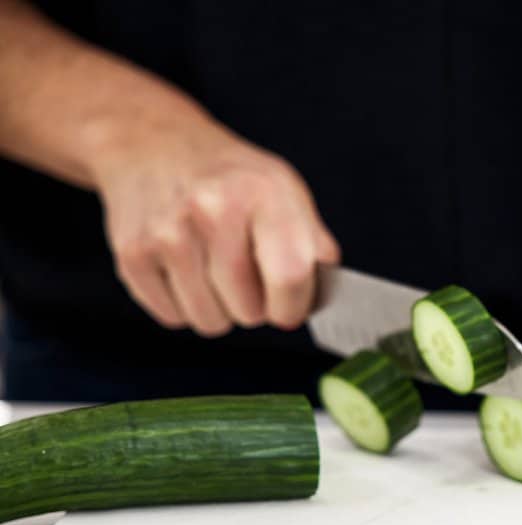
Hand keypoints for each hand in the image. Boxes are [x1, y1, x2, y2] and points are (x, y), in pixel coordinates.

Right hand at [92, 109, 338, 335]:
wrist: (151, 143)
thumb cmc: (228, 175)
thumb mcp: (285, 190)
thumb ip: (314, 242)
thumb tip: (327, 292)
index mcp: (262, 194)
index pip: (290, 277)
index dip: (294, 306)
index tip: (289, 306)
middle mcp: (212, 210)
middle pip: (248, 311)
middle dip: (255, 307)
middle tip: (247, 277)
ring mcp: (167, 233)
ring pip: (209, 322)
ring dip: (219, 310)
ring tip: (215, 272)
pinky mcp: (133, 255)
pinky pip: (173, 318)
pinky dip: (184, 306)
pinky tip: (185, 270)